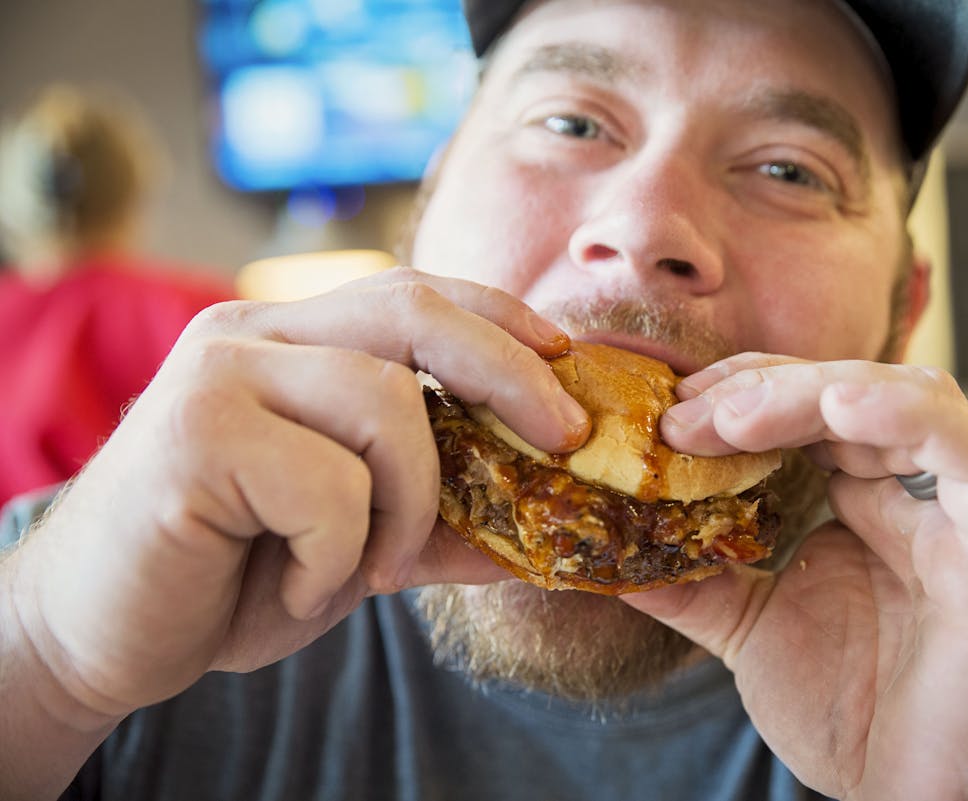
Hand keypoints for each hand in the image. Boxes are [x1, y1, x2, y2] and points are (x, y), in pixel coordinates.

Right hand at [4, 266, 589, 723]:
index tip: (565, 360)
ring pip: (385, 400)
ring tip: (371, 565)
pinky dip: (339, 552)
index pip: (416, 293)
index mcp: (290, 340)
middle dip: (510, 372)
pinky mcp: (191, 432)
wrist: (99, 635)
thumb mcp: (360, 543)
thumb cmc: (234, 574)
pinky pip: (328, 482)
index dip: (499, 318)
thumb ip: (442, 521)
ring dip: (409, 502)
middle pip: (413, 310)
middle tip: (563, 437)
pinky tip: (301, 585)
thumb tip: (544, 530)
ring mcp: (218, 373)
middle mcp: (252, 334)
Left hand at [622, 355, 967, 800]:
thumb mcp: (751, 630)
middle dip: (760, 387)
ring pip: (907, 400)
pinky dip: (910, 418)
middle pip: (848, 389)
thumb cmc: (858, 716)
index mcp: (867, 499)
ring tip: (734, 414)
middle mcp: (919, 491)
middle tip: (684, 412)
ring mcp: (967, 513)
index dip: (740, 392)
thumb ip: (694, 580)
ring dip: (815, 391)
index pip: (808, 406)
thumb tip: (613, 549)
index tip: (668, 411)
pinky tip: (842, 408)